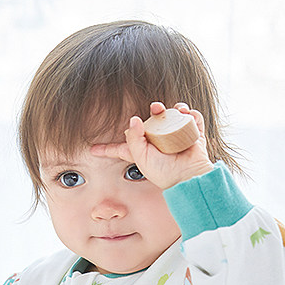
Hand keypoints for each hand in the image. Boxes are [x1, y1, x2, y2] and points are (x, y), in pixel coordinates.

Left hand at [91, 102, 213, 189]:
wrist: (187, 176)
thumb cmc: (163, 172)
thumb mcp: (141, 157)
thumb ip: (133, 139)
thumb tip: (135, 118)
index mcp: (142, 152)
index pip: (120, 148)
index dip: (106, 149)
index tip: (91, 149)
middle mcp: (158, 143)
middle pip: (151, 122)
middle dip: (153, 111)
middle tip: (155, 108)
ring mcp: (176, 138)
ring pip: (171, 116)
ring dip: (172, 109)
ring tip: (173, 109)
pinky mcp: (193, 135)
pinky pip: (191, 119)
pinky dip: (189, 113)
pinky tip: (185, 112)